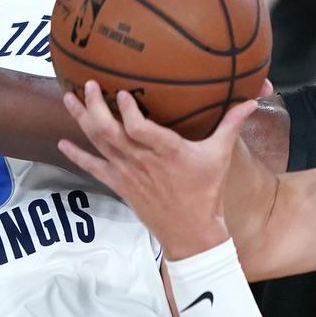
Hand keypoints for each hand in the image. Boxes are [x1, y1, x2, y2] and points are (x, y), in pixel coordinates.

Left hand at [58, 80, 256, 259]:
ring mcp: (127, 173)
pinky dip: (77, 155)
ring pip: (98, 143)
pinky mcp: (119, 184)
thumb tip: (252, 99)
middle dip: (96, 106)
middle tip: (90, 85)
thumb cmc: (206, 191)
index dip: (129, 112)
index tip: (124, 92)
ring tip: (69, 98)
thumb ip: (231, 124)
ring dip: (82, 120)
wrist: (191, 231)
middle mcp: (142, 161)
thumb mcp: (220, 156)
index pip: (141, 129)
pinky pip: (93, 168)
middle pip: (110, 131)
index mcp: (167, 151)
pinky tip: (63, 142)